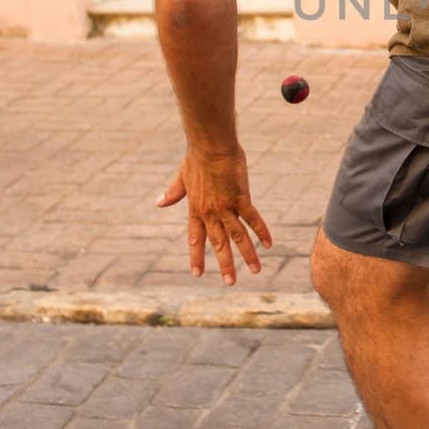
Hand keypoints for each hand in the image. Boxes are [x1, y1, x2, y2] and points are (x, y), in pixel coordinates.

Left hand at [157, 146, 271, 286]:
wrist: (210, 145)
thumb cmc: (196, 158)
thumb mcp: (182, 178)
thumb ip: (173, 193)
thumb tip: (159, 202)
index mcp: (195, 210)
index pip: (195, 239)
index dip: (196, 257)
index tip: (197, 274)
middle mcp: (210, 213)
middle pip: (219, 244)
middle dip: (225, 265)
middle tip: (230, 283)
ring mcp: (226, 207)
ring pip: (238, 236)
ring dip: (247, 255)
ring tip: (256, 271)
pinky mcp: (241, 198)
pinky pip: (253, 219)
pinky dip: (261, 232)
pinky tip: (269, 244)